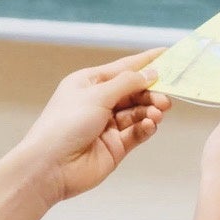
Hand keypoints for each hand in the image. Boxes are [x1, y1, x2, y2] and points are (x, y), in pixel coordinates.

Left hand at [14, 48, 172, 204]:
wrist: (50, 166)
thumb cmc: (66, 123)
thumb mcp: (97, 95)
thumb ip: (127, 84)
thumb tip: (151, 73)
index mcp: (90, 83)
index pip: (123, 68)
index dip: (145, 62)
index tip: (169, 54)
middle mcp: (99, 102)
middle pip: (134, 91)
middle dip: (151, 91)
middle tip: (167, 97)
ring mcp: (108, 125)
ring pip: (137, 112)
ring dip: (150, 110)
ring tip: (158, 112)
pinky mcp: (115, 146)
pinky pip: (136, 132)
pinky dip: (145, 127)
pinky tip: (150, 125)